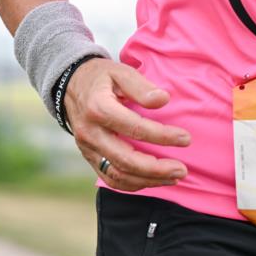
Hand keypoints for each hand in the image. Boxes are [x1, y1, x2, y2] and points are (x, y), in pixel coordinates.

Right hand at [65, 58, 190, 191]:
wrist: (70, 86)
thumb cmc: (100, 78)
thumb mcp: (120, 71)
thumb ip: (141, 86)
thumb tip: (163, 100)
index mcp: (98, 108)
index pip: (134, 129)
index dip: (162, 136)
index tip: (185, 139)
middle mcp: (90, 133)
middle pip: (125, 160)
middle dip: (156, 169)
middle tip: (182, 170)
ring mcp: (87, 148)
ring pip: (118, 175)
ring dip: (148, 180)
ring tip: (173, 178)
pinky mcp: (89, 157)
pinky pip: (110, 178)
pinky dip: (133, 184)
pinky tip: (153, 180)